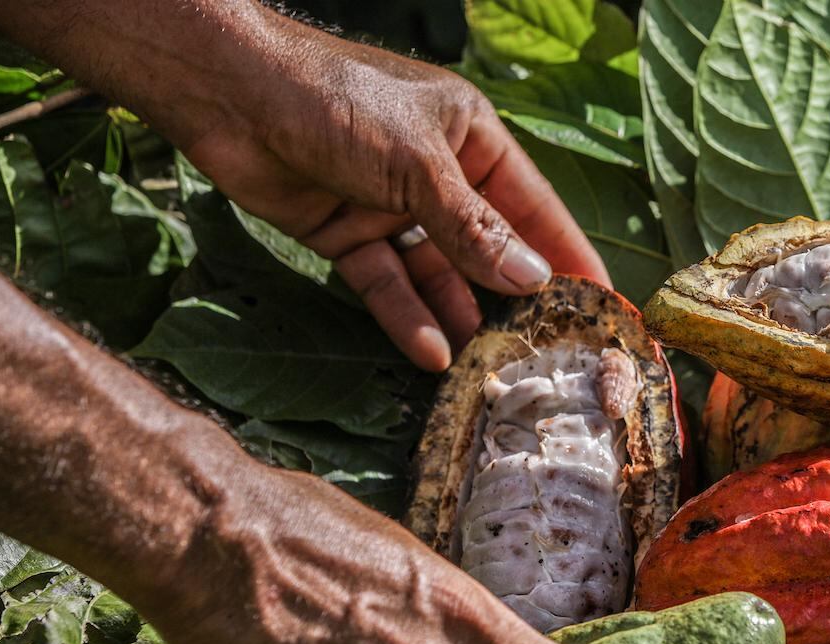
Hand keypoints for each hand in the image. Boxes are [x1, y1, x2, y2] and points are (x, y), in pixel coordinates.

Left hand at [168, 10, 609, 371]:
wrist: (229, 93)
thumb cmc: (336, 102)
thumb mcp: (420, 166)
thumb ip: (475, 230)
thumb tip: (534, 281)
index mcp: (471, 137)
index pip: (533, 205)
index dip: (566, 253)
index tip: (600, 302)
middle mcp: (438, 173)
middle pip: (487, 245)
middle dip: (513, 295)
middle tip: (547, 348)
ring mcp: (391, 206)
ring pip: (438, 272)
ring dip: (460, 314)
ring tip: (489, 363)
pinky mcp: (347, 233)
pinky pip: (388, 283)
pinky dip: (407, 316)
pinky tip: (432, 352)